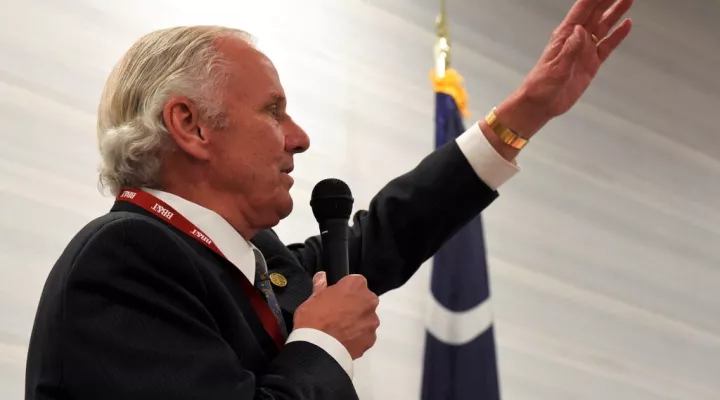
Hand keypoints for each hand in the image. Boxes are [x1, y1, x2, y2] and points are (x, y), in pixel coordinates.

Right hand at [293, 273, 379, 358]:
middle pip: (365, 300)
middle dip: (355, 305)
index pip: (356, 282)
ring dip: (357, 322)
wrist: (318, 348)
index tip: (337, 298)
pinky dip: (358, 337)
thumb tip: (321, 277)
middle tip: (338, 315)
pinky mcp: (371, 339)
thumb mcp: (312, 299)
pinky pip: (366, 335)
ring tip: (341, 331)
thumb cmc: (313, 319)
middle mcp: (368, 301)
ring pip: (366, 318)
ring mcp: (371, 321)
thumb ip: (320, 286)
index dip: (346, 290)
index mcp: (355, 286)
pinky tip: (344, 341)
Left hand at [494, 0, 633, 137]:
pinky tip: (626, 25)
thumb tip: (580, 30)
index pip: (582, 10)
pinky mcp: (591, 63)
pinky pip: (607, 46)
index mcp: (564, 36)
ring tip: (628, 0)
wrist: (540, 105)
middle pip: (595, 14)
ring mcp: (584, 51)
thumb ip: (569, 49)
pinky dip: (617, 36)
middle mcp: (576, 39)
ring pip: (603, 27)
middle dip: (607, 0)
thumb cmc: (541, 86)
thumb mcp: (556, 68)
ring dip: (615, 13)